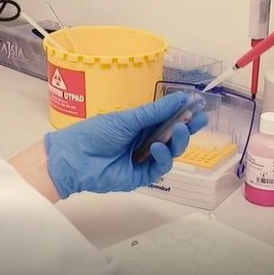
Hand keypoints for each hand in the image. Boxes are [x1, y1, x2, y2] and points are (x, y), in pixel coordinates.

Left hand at [44, 91, 208, 198]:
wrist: (74, 158)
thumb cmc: (96, 133)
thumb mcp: (128, 118)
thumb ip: (155, 111)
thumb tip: (181, 97)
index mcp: (140, 124)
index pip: (168, 119)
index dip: (184, 114)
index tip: (199, 106)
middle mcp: (145, 141)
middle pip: (173, 137)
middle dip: (187, 128)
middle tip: (197, 119)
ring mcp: (144, 159)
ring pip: (171, 153)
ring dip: (177, 141)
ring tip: (178, 129)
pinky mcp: (141, 177)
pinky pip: (159, 168)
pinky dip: (163, 157)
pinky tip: (159, 148)